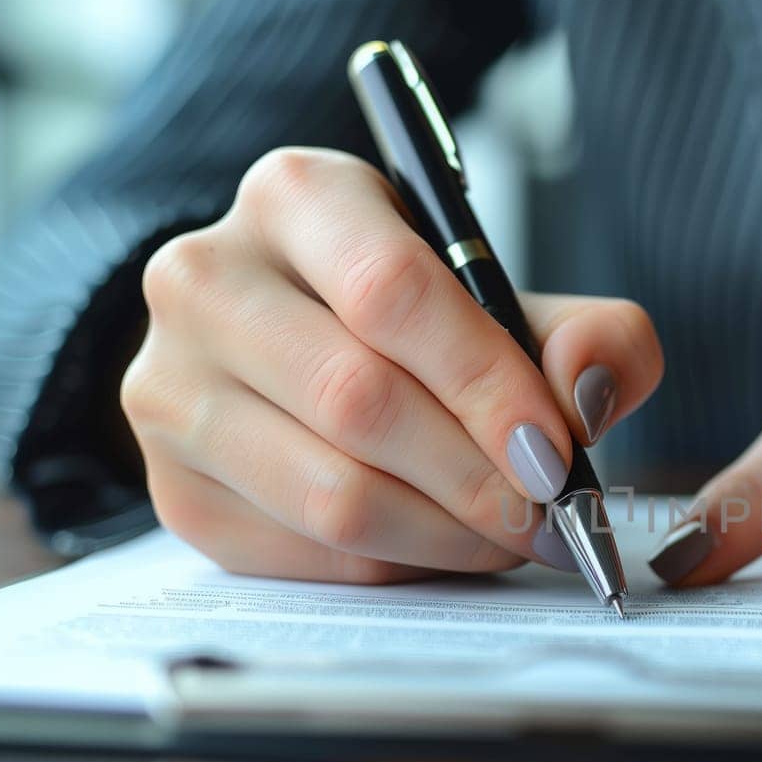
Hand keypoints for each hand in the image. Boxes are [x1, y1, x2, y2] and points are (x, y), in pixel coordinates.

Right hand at [122, 147, 662, 582]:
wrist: (301, 354)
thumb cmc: (422, 325)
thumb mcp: (518, 301)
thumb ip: (592, 335)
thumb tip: (584, 396)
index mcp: (298, 197)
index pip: (393, 292)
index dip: (485, 384)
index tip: (554, 453)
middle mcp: (205, 278)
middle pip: (358, 399)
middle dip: (476, 475)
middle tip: (548, 514)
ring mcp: (169, 387)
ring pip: (329, 491)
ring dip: (446, 533)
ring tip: (509, 535)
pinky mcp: (171, 487)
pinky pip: (306, 552)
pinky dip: (397, 564)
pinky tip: (441, 544)